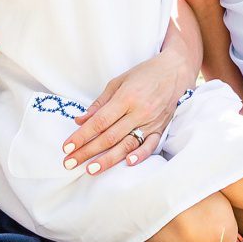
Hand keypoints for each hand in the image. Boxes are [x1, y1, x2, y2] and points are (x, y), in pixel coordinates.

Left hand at [61, 49, 186, 174]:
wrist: (176, 71)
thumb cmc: (144, 74)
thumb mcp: (118, 82)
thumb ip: (100, 103)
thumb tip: (80, 121)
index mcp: (126, 98)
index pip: (99, 122)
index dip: (82, 136)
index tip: (67, 147)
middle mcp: (138, 112)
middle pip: (109, 137)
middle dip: (87, 151)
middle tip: (69, 163)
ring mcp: (151, 122)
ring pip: (126, 145)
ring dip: (108, 160)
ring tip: (90, 170)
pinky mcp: (161, 129)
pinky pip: (150, 146)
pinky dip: (140, 156)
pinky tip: (127, 164)